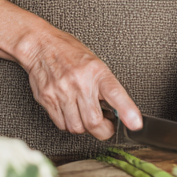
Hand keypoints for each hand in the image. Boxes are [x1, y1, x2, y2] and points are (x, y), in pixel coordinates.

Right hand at [0, 0, 141, 140]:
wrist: (41, 46)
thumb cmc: (70, 52)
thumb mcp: (95, 63)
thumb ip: (105, 86)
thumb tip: (117, 109)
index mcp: (96, 71)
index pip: (115, 93)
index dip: (127, 111)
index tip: (135, 124)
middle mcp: (79, 83)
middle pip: (94, 121)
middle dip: (104, 130)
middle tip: (107, 126)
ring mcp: (62, 93)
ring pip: (77, 127)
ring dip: (84, 127)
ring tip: (87, 116)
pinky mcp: (48, 100)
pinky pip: (62, 124)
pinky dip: (69, 123)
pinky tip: (72, 113)